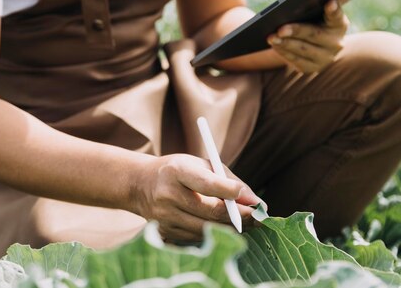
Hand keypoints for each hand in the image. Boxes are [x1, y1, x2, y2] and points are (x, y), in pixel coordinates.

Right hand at [131, 154, 262, 241]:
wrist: (140, 184)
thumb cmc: (178, 170)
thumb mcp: (200, 164)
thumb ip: (227, 180)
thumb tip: (254, 201)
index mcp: (176, 171)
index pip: (207, 184)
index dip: (232, 192)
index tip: (254, 200)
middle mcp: (168, 195)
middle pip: (211, 212)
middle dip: (240, 216)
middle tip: (259, 217)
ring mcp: (164, 217)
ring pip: (207, 229)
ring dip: (232, 227)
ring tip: (250, 223)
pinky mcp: (165, 232)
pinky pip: (198, 237)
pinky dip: (216, 233)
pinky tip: (227, 226)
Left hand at [267, 0, 348, 73]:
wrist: (308, 44)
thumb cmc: (308, 20)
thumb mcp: (307, 9)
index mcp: (339, 23)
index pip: (337, 16)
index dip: (334, 10)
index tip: (330, 3)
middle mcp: (336, 42)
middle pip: (315, 35)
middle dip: (297, 31)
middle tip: (281, 28)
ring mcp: (326, 58)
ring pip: (303, 50)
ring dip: (286, 43)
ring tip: (271, 37)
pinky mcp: (313, 68)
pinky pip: (297, 61)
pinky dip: (284, 52)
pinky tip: (274, 45)